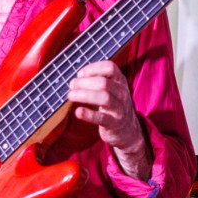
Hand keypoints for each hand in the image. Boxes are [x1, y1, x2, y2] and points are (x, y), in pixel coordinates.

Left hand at [67, 60, 152, 179]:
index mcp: (120, 81)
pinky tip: (78, 111)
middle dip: (84, 82)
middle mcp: (122, 93)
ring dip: (84, 95)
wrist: (127, 129)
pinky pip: (102, 118)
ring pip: (104, 97)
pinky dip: (89, 114)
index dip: (92, 68)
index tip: (80, 74)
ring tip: (71, 95)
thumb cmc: (113, 105)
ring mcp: (119, 108)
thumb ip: (97, 81)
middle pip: (104, 82)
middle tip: (72, 86)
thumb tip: (76, 80)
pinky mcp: (114, 123)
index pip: (110, 67)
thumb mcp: (112, 89)